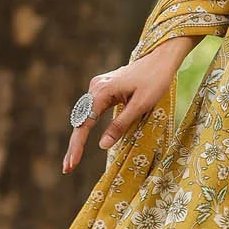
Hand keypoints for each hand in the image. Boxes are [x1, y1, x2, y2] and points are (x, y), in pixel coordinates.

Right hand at [61, 36, 193, 173]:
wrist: (160, 59)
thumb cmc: (155, 81)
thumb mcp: (140, 106)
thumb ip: (120, 125)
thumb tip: (102, 146)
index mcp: (102, 91)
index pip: (85, 124)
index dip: (78, 146)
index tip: (72, 164)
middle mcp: (95, 87)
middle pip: (81, 121)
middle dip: (75, 145)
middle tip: (67, 168)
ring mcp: (97, 86)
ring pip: (84, 116)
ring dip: (79, 137)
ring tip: (73, 159)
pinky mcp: (103, 88)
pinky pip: (91, 110)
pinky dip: (86, 126)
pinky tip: (81, 141)